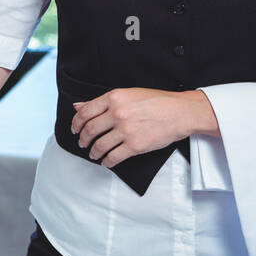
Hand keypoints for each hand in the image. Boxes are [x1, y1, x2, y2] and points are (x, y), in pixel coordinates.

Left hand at [69, 88, 195, 168]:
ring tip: (93, 154)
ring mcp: (126, 130)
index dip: (75, 123)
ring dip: (93, 152)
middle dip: (82, 139)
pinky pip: (113, 157)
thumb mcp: (127, 94)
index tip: (74, 129)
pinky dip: (106, 161)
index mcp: (114, 97)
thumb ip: (102, 101)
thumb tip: (78, 106)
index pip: (85, 112)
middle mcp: (117, 113)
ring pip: (99, 145)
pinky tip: (106, 161)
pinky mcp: (135, 146)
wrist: (180, 112)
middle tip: (82, 143)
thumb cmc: (156, 101)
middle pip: (89, 130)